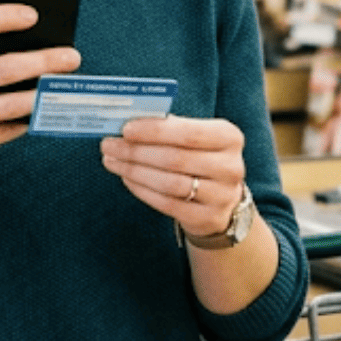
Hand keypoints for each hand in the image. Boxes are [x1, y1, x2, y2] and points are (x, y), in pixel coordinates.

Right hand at [0, 4, 79, 178]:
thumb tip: (18, 41)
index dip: (3, 16)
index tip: (32, 15)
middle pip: (4, 69)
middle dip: (44, 62)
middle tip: (71, 57)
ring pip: (11, 105)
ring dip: (44, 96)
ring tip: (64, 88)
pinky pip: (3, 132)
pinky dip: (23, 122)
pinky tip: (36, 114)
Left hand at [100, 115, 247, 237]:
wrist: (221, 199)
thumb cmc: (200, 158)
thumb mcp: (195, 138)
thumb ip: (170, 128)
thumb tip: (130, 123)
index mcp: (229, 137)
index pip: (189, 132)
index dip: (154, 131)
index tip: (125, 129)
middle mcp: (230, 166)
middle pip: (175, 159)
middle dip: (136, 151)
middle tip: (109, 146)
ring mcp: (222, 195)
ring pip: (169, 183)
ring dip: (135, 171)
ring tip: (112, 161)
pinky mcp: (208, 217)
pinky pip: (167, 204)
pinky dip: (142, 190)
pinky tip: (127, 179)